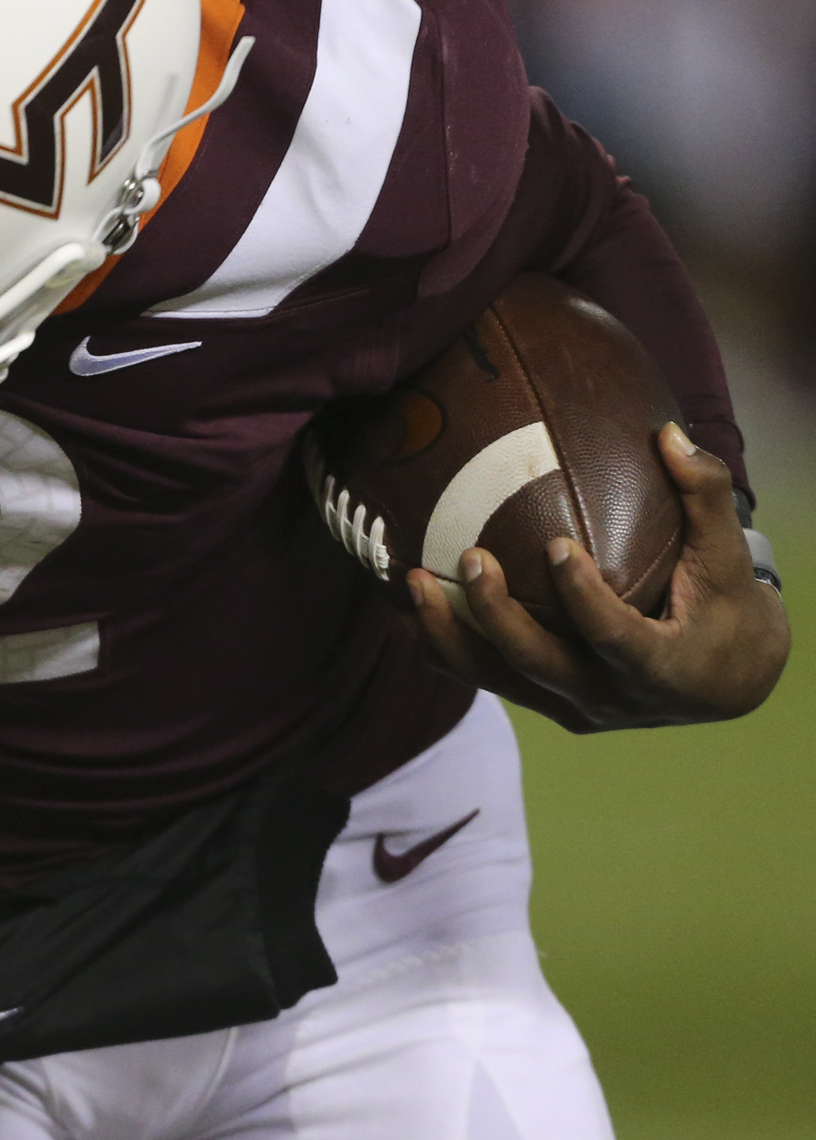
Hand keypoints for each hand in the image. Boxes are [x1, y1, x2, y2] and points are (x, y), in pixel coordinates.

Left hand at [407, 423, 789, 732]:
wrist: (725, 683)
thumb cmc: (728, 611)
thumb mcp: (730, 559)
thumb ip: (706, 495)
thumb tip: (669, 432)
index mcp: (662, 669)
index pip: (614, 638)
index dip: (582, 599)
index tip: (557, 545)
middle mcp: (610, 699)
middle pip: (537, 663)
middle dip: (495, 614)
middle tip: (468, 556)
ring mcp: (572, 707)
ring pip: (496, 679)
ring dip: (448, 633)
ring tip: (413, 579)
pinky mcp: (546, 703)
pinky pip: (485, 678)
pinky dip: (444, 645)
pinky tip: (409, 604)